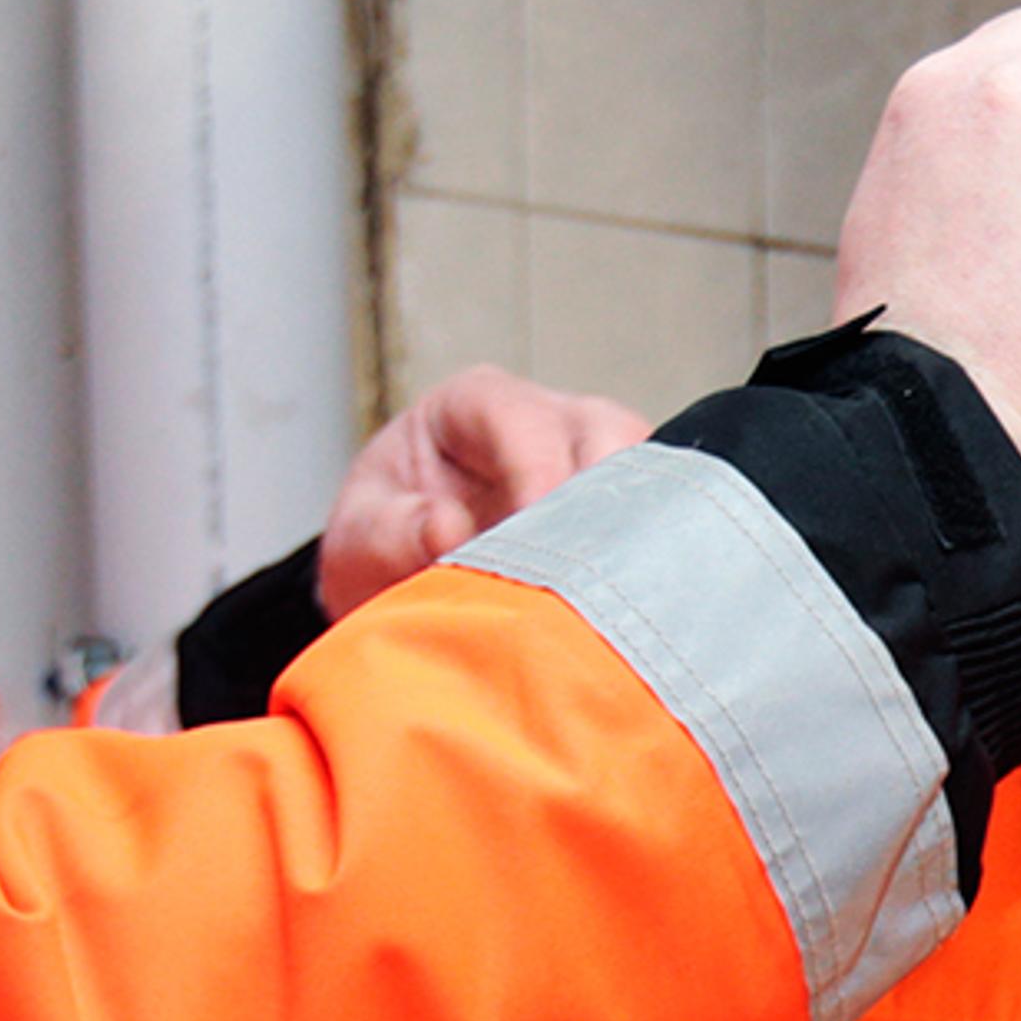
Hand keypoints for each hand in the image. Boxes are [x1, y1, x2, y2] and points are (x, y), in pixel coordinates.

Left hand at [317, 366, 651, 616]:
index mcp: (477, 405)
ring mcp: (597, 464)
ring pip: (651, 479)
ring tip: (609, 605)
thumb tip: (448, 530)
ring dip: (635, 540)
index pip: (525, 423)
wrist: (400, 585)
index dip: (536, 479)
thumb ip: (391, 532)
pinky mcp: (626, 516)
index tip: (530, 539)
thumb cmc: (382, 545)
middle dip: (599, 508)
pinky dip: (650, 568)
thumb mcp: (358, 540)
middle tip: (581, 582)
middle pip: (608, 435)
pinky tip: (631, 615)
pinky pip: (662, 527)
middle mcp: (550, 420)